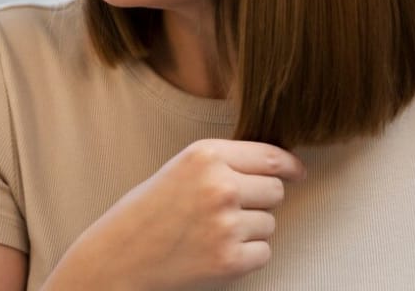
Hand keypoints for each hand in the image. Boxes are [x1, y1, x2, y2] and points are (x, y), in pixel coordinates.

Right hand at [44, 138, 305, 290]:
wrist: (117, 256)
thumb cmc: (148, 210)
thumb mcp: (181, 168)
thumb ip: (224, 162)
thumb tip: (280, 166)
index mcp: (206, 155)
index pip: (271, 157)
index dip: (289, 167)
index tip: (296, 173)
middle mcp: (220, 185)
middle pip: (275, 191)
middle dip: (259, 201)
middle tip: (227, 211)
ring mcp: (226, 224)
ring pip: (270, 223)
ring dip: (250, 230)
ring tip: (211, 232)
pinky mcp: (229, 259)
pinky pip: (263, 252)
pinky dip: (246, 255)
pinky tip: (214, 251)